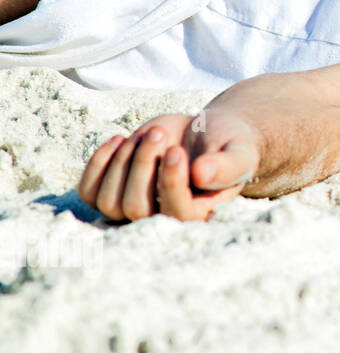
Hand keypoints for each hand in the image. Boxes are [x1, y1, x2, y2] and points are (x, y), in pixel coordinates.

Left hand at [78, 110, 261, 221]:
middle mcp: (163, 218)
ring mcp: (134, 208)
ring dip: (123, 161)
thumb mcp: (238, 153)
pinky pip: (88, 191)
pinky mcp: (113, 191)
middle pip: (135, 208)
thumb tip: (201, 173)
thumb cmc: (228, 145)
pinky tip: (120, 138)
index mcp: (198, 215)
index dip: (170, 183)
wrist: (207, 133)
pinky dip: (98, 163)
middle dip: (143, 165)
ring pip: (108, 202)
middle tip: (160, 135)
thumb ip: (227, 165)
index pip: (175, 214)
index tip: (175, 151)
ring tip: (149, 135)